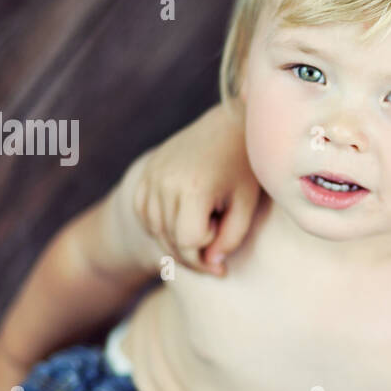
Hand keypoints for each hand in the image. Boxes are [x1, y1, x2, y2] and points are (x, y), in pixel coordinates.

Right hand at [132, 105, 258, 275]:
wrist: (228, 126)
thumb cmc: (244, 168)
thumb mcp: (246, 205)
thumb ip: (230, 240)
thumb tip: (210, 264)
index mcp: (194, 187)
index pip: (188, 242)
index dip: (206, 249)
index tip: (222, 235)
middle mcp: (166, 181)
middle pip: (169, 240)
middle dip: (193, 252)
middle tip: (215, 244)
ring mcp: (153, 175)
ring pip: (155, 230)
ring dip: (176, 240)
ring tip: (202, 228)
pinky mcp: (147, 172)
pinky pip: (144, 213)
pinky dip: (159, 225)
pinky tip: (180, 220)